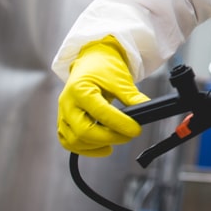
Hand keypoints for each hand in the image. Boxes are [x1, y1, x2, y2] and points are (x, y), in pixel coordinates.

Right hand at [57, 36, 149, 156]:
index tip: (135, 130)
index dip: (120, 124)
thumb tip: (147, 110)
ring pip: (74, 141)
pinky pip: (69, 142)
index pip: (100, 112)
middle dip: (109, 137)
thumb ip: (132, 97)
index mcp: (80, 89)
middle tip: (128, 136)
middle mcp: (68, 103)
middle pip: (83, 131)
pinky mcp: (64, 122)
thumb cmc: (104, 68)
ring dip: (96, 146)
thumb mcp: (120, 80)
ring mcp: (63, 114)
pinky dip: (85, 149)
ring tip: (116, 140)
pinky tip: (103, 146)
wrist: (91, 61)